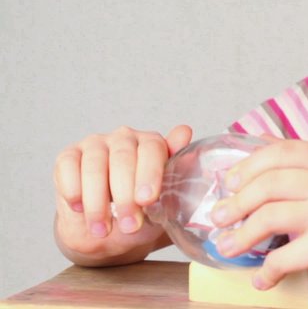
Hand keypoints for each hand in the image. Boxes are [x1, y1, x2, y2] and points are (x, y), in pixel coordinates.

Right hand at [53, 125, 191, 265]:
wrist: (108, 231)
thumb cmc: (140, 211)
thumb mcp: (163, 200)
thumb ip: (175, 168)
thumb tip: (185, 131)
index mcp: (151, 144)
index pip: (152, 149)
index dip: (149, 174)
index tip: (147, 201)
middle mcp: (124, 138)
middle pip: (123, 159)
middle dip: (125, 196)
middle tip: (128, 224)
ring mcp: (95, 144)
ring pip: (94, 167)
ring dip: (97, 202)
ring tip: (102, 229)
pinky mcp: (68, 156)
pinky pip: (68, 168)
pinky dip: (73, 191)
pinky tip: (79, 209)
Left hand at [210, 137, 307, 296]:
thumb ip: (302, 162)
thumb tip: (257, 142)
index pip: (282, 151)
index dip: (249, 164)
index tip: (229, 181)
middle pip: (269, 183)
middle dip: (235, 202)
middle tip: (218, 217)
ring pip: (269, 217)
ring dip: (240, 235)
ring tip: (227, 246)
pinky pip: (281, 257)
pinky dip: (266, 271)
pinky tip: (262, 277)